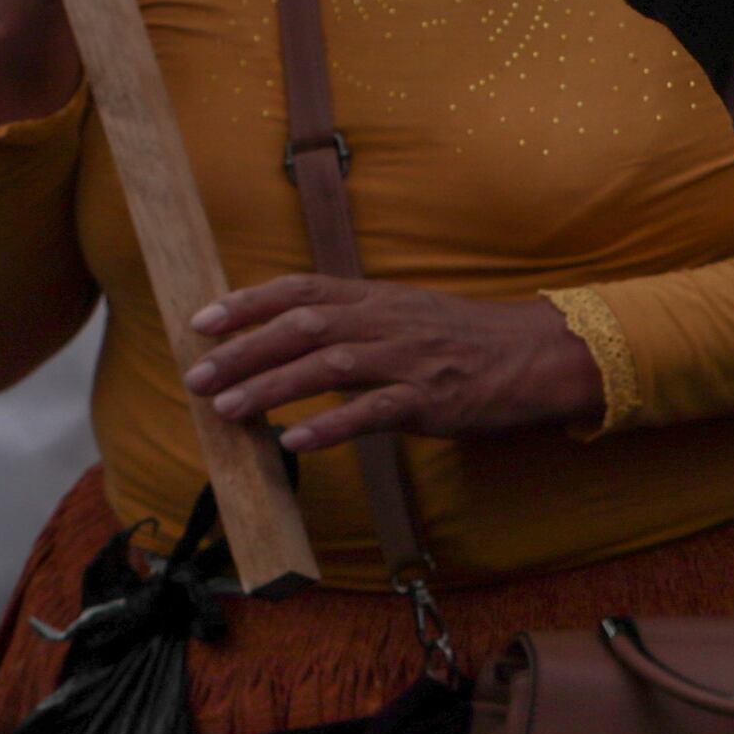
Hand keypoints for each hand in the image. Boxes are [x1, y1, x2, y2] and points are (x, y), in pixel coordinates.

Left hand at [183, 277, 607, 454]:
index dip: (247, 303)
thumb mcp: (405, 315)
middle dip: (244, 351)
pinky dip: (331, 427)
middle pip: (304, 327)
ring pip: (329, 366)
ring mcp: (409, 359)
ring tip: (228, 410)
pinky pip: (374, 412)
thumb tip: (288, 337)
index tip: (201, 321)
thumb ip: (352, 322)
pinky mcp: (431, 399)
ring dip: (273, 388)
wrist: (537, 356)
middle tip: (197, 377)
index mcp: (377, 299)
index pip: (301, 290)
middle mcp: (387, 322)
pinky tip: (296, 442)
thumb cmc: (465, 341)